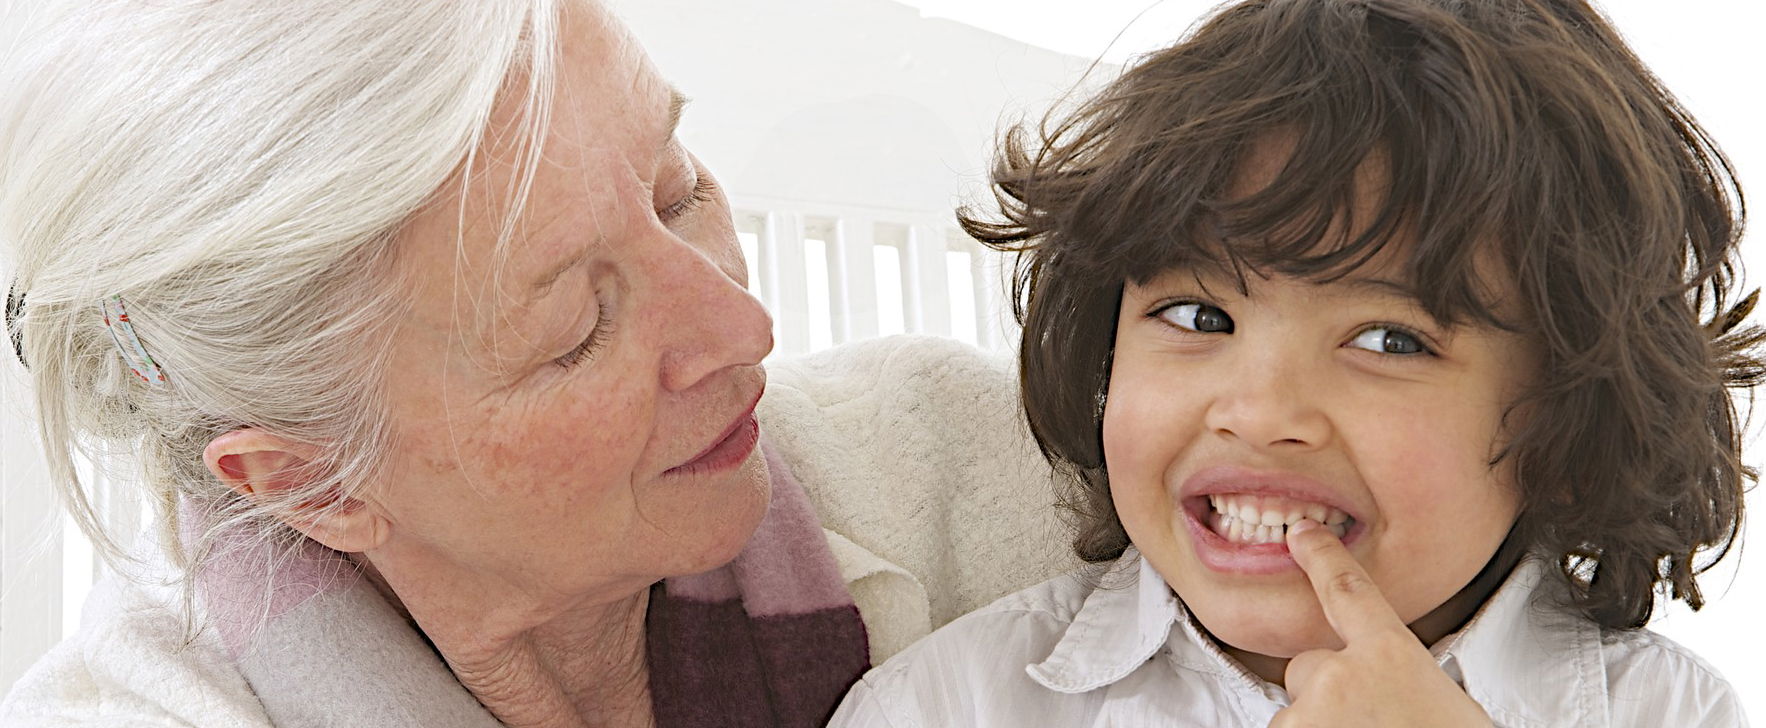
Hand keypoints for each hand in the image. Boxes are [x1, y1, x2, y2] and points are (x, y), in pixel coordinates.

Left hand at [1267, 520, 1492, 727]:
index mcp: (1392, 655)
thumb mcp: (1441, 705)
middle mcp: (1342, 674)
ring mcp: (1310, 711)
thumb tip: (1378, 687)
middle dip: (1326, 696)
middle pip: (1309, 669)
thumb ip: (1397, 682)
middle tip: (1374, 726)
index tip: (1301, 534)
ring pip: (1296, 716)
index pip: (1349, 592)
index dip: (1323, 558)